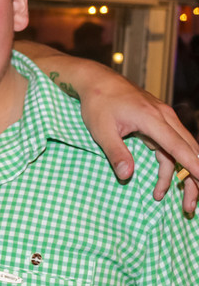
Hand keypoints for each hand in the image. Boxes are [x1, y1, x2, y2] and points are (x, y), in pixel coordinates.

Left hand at [77, 67, 198, 211]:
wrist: (97, 80)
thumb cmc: (98, 103)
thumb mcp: (101, 130)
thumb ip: (115, 153)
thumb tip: (126, 176)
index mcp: (152, 118)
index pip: (179, 146)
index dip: (193, 166)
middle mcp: (165, 118)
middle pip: (188, 151)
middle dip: (194, 179)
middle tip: (190, 205)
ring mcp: (164, 119)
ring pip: (182, 151)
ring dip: (183, 177)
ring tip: (179, 203)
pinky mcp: (159, 123)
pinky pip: (171, 148)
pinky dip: (169, 167)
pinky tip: (161, 186)